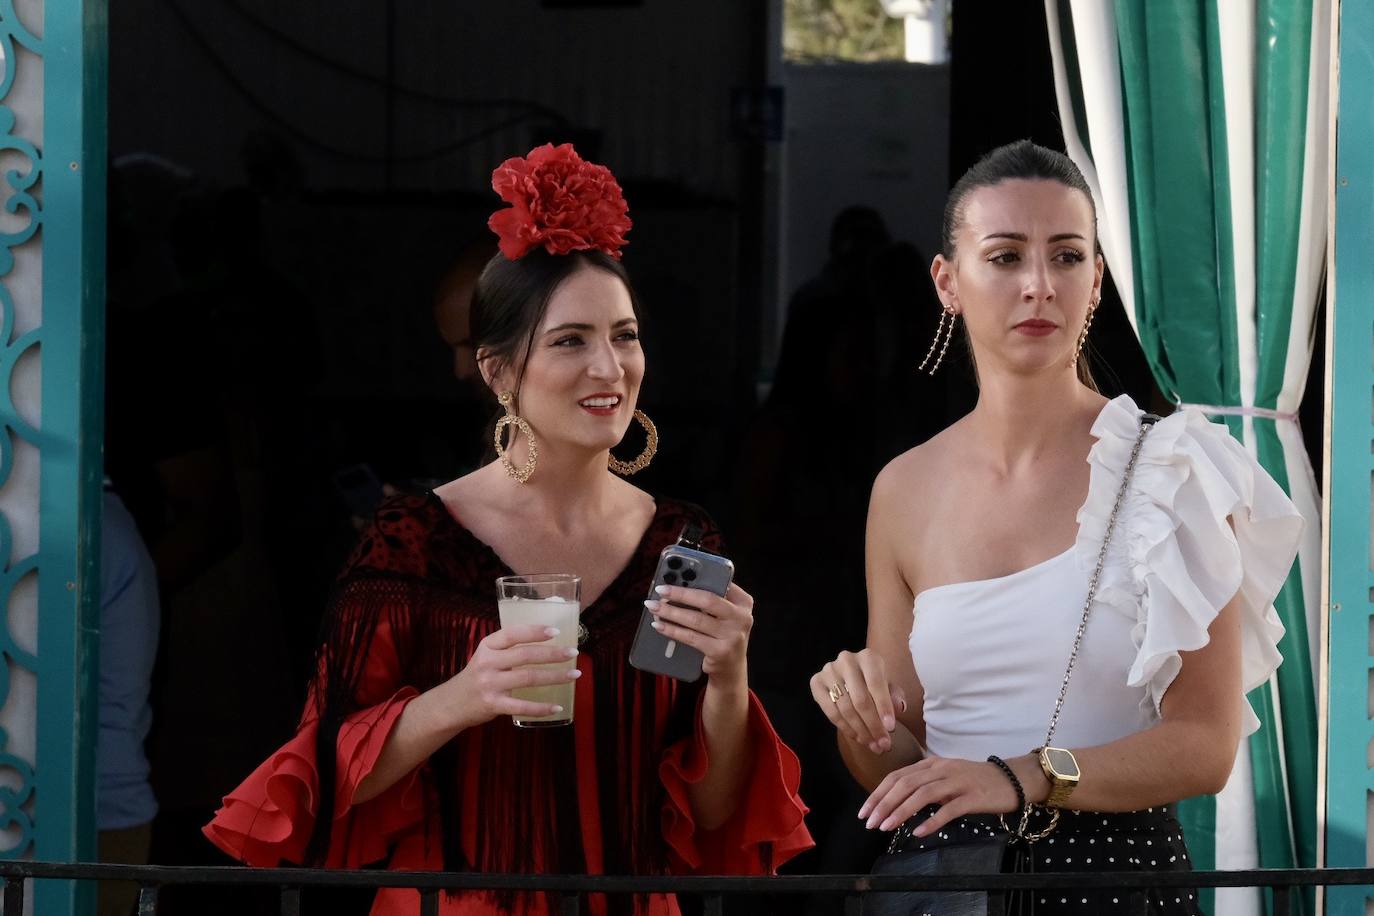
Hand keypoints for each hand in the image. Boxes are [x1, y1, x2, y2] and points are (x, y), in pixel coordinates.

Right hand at [446, 624, 580, 728]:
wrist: (452, 704)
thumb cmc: (478, 676)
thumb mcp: (487, 656)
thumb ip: (508, 648)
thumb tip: (546, 640)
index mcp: (487, 646)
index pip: (512, 634)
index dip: (534, 631)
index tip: (556, 631)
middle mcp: (488, 663)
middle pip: (525, 655)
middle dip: (552, 654)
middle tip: (573, 653)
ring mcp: (490, 685)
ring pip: (528, 678)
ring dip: (554, 677)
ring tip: (574, 675)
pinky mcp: (493, 705)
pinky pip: (522, 706)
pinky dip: (541, 708)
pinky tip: (557, 706)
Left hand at [645, 582, 753, 684]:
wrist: (731, 668)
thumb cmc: (722, 635)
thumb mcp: (724, 615)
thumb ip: (710, 600)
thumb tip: (679, 584)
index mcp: (743, 602)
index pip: (719, 583)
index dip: (696, 578)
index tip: (676, 573)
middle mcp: (742, 617)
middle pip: (707, 600)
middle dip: (680, 594)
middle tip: (660, 590)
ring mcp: (733, 636)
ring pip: (695, 619)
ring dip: (670, 612)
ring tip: (654, 607)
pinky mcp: (720, 652)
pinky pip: (691, 637)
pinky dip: (672, 630)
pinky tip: (659, 626)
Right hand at [809, 649, 906, 754]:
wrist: (851, 679)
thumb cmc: (873, 684)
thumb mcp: (889, 687)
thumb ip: (895, 696)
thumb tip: (899, 707)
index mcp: (868, 657)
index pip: (876, 684)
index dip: (884, 707)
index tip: (891, 728)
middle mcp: (846, 660)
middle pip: (860, 699)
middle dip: (873, 725)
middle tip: (883, 744)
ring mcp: (829, 671)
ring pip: (845, 708)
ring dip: (860, 730)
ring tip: (871, 744)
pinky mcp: (816, 682)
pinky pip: (830, 711)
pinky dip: (844, 727)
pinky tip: (856, 736)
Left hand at [858, 756, 1019, 833]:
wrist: (1011, 779)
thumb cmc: (975, 781)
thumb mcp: (945, 777)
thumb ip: (923, 785)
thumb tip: (896, 802)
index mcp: (931, 764)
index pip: (897, 776)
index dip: (878, 793)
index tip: (864, 811)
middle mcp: (941, 769)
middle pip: (905, 784)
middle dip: (884, 803)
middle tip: (870, 822)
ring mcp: (957, 782)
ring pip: (922, 794)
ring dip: (901, 811)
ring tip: (886, 827)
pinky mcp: (972, 797)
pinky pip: (948, 810)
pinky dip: (931, 821)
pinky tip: (918, 832)